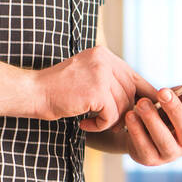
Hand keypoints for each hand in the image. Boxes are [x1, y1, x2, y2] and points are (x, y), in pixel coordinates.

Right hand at [36, 47, 157, 131]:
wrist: (35, 92)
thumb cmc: (60, 90)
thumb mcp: (88, 77)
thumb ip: (110, 80)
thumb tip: (142, 98)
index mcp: (104, 54)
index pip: (134, 76)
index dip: (143, 96)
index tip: (146, 112)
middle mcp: (104, 60)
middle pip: (130, 94)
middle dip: (124, 113)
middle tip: (109, 123)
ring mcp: (100, 74)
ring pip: (123, 106)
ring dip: (111, 121)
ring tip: (94, 123)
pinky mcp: (96, 91)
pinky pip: (111, 116)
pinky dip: (100, 126)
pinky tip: (86, 125)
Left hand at [122, 83, 181, 166]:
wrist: (139, 132)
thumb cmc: (165, 114)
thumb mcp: (180, 103)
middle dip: (175, 109)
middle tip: (163, 91)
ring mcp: (170, 155)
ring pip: (163, 139)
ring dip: (152, 120)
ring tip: (142, 103)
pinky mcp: (150, 160)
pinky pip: (143, 145)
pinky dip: (137, 130)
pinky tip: (130, 115)